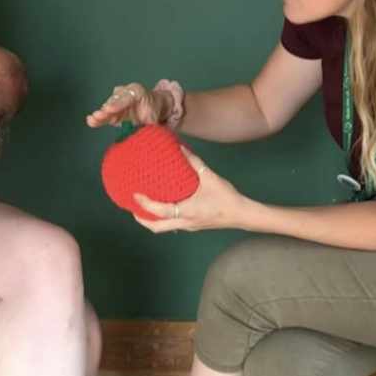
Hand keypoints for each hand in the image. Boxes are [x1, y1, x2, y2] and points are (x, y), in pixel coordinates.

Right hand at [86, 81, 165, 128]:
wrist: (153, 106)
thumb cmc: (154, 113)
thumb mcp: (154, 119)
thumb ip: (147, 125)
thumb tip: (141, 137)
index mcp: (138, 91)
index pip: (127, 97)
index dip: (118, 104)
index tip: (109, 109)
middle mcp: (126, 91)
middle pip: (114, 101)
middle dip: (106, 109)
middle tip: (98, 115)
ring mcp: (117, 98)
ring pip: (108, 107)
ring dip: (101, 114)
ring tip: (92, 120)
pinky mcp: (112, 106)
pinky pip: (105, 112)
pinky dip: (99, 118)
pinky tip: (91, 121)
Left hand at [132, 147, 246, 233]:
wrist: (242, 214)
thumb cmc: (226, 197)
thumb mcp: (210, 177)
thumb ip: (194, 162)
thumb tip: (180, 148)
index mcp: (186, 211)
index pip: (159, 210)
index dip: (144, 204)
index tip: (134, 194)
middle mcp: (184, 222)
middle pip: (157, 228)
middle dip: (142, 219)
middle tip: (133, 207)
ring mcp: (189, 226)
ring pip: (164, 228)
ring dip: (152, 220)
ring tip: (144, 208)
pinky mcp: (194, 226)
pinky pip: (173, 224)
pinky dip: (163, 218)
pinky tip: (164, 207)